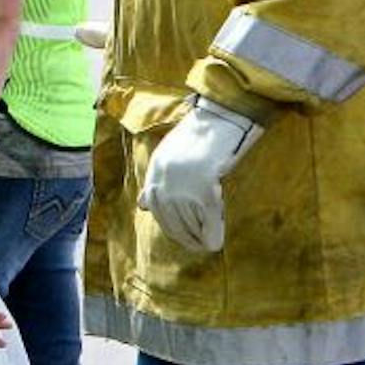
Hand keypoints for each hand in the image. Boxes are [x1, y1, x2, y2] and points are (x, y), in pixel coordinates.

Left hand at [139, 98, 262, 253]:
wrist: (221, 117)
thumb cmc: (199, 134)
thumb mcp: (167, 156)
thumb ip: (156, 181)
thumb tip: (143, 206)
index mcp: (154, 175)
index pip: (157, 212)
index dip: (172, 226)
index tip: (183, 236)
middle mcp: (163, 185)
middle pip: (172, 224)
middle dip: (186, 238)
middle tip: (198, 246)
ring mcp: (183, 190)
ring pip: (190, 226)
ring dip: (199, 238)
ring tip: (208, 244)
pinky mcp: (204, 192)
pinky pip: (209, 222)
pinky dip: (213, 235)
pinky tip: (216, 244)